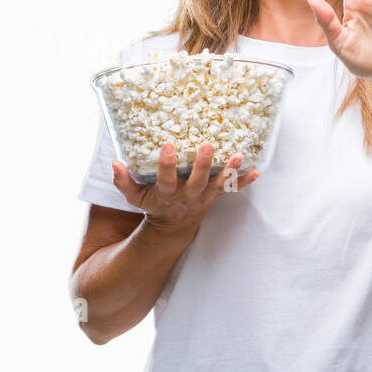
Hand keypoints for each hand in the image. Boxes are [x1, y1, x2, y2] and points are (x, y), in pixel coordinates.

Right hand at [111, 142, 259, 233]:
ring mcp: (204, 197)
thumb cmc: (153, 204)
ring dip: (230, 172)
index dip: (166, 165)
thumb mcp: (133, 197)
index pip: (166, 180)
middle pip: (197, 182)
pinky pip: (233, 189)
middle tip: (207, 145)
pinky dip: (245, 182)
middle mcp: (188, 196)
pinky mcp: (216, 196)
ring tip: (239, 157)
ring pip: (219, 185)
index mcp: (166, 194)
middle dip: (203, 165)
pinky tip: (257, 171)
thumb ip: (123, 181)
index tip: (167, 145)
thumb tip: (114, 162)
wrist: (173, 226)